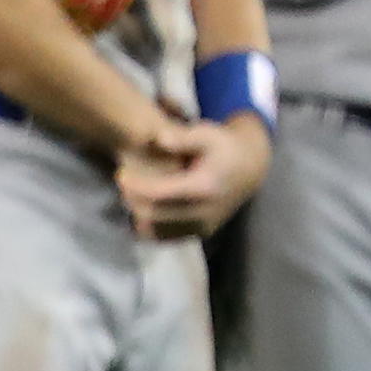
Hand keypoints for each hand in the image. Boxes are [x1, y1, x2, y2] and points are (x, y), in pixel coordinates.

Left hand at [118, 113, 270, 240]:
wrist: (250, 170)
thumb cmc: (224, 148)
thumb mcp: (208, 133)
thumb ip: (183, 137)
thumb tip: (159, 138)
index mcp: (203, 188)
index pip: (158, 195)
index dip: (134, 186)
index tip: (120, 174)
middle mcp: (202, 213)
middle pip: (152, 215)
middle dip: (132, 200)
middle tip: (124, 184)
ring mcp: (202, 228)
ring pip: (155, 231)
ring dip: (138, 215)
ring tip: (132, 195)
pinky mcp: (200, 235)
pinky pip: (165, 237)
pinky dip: (149, 226)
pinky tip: (144, 209)